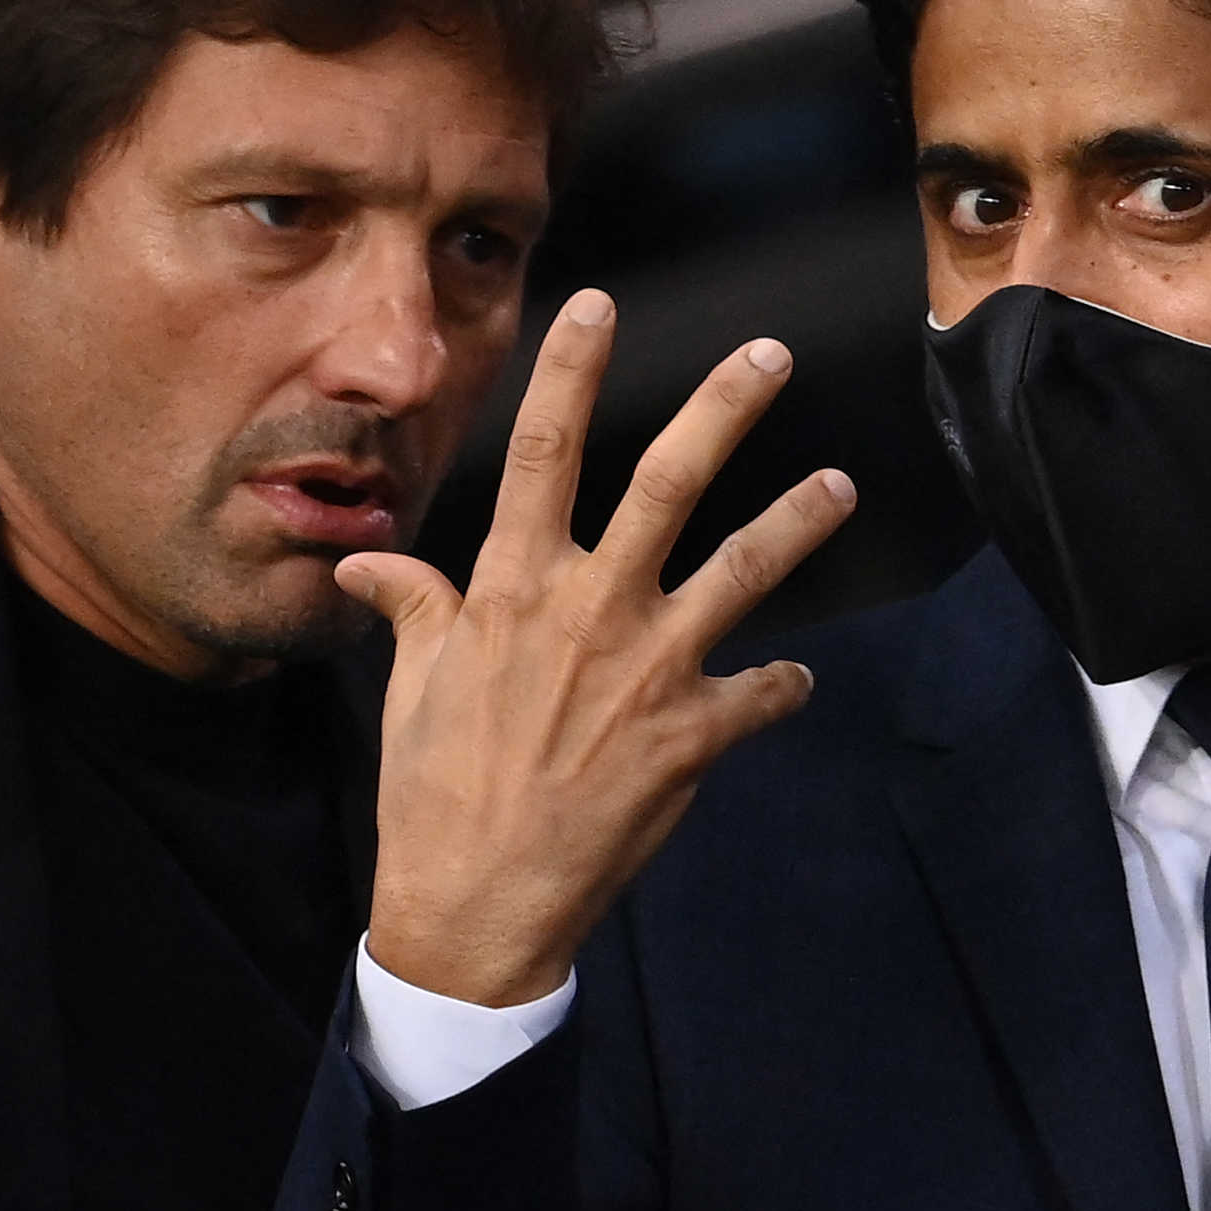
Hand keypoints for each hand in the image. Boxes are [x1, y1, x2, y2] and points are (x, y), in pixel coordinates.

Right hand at [340, 288, 855, 1006]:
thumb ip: (413, 608)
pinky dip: (781, 688)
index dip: (571, 373)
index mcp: (513, 589)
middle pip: (666, 485)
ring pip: (741, 572)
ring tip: (841, 483)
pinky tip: (796, 682)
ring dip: (797, 522)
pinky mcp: (692, 737)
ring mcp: (649, 671)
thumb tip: (368, 560)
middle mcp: (589, 611)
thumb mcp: (411, 688)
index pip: (541, 454)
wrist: (476, 905)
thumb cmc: (434, 792)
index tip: (601, 304)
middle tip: (772, 355)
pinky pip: (759, 696)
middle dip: (724, 412)